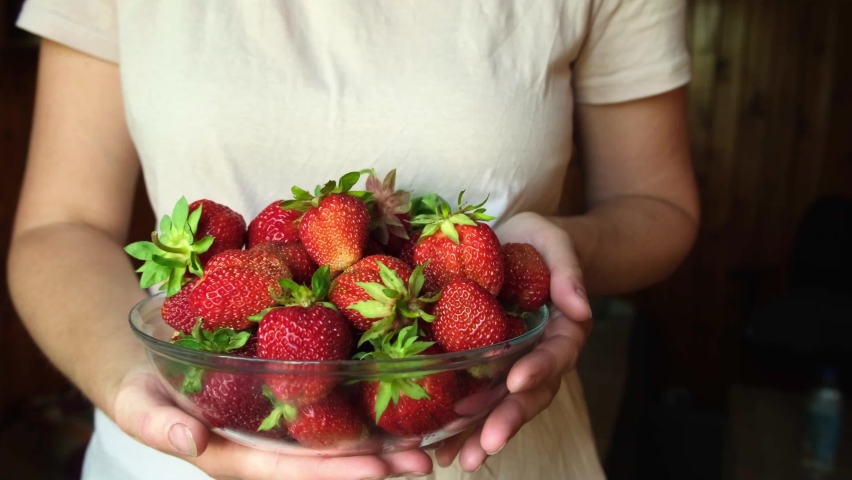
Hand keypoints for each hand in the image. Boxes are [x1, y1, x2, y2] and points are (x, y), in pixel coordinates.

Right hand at [112, 363, 433, 479]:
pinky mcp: (285, 397)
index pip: (291, 470)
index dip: (334, 471)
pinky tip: (396, 399)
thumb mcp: (137, 406)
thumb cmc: (141, 390)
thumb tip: (191, 441)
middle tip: (423, 460)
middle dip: (373, 463)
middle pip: (325, 461)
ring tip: (428, 437)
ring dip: (378, 440)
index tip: (377, 469)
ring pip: (334, 438)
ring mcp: (277, 425)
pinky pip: (327, 407)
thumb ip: (158, 425)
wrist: (144, 366)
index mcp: (233, 455)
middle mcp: (264, 446)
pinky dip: (361, 407)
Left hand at [435, 212, 592, 471]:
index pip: (557, 353)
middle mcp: (540, 355)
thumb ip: (567, 271)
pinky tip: (440, 447)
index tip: (518, 380)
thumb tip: (579, 306)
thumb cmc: (537, 242)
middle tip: (488, 443)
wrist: (516, 245)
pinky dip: (463, 426)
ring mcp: (514, 365)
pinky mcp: (487, 367)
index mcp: (563, 329)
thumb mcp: (553, 242)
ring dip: (483, 434)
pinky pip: (478, 399)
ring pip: (503, 405)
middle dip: (509, 419)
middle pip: (531, 393)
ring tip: (461, 460)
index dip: (540, 368)